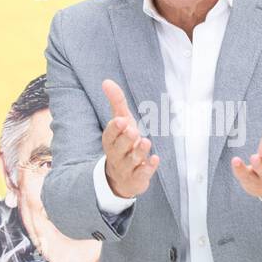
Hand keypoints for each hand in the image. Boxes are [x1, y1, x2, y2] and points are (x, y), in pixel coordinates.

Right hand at [100, 78, 158, 198]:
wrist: (122, 178)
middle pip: (119, 148)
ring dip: (138, 152)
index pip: (110, 134)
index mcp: (110, 141)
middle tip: (134, 131)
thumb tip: (106, 81)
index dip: (115, 128)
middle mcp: (116, 155)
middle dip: (126, 140)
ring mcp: (126, 168)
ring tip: (146, 142)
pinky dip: (148, 168)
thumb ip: (116, 102)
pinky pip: (141, 175)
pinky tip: (155, 160)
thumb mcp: (121, 123)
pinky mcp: (136, 179)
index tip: (121, 120)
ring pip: (131, 161)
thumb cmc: (123, 144)